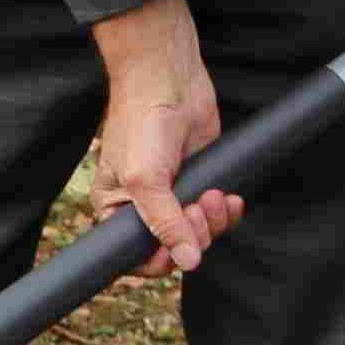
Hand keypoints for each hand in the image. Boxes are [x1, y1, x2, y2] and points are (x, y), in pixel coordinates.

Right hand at [83, 0, 240, 277]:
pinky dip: (226, 212)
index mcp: (117, 209)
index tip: (178, 246)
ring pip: (200, 234)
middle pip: (174, 248)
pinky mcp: (201, 181)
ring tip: (213, 195)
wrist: (169, 82)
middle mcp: (145, 206)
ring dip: (213, 222)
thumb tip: (188, 262)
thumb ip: (165, 224)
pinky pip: (218, 214)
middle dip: (193, 233)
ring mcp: (175, 195)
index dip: (160, 259)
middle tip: (198, 206)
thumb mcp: (145, 180)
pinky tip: (228, 197)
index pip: (136, 257)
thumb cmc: (141, 124)